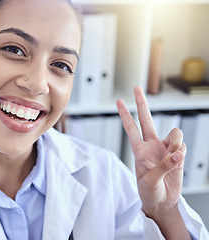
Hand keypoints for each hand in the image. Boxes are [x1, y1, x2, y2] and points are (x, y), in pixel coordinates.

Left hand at [116, 87, 189, 238]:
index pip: (131, 128)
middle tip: (136, 88)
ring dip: (176, 143)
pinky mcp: (178, 155)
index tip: (119, 101)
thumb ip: (162, 167)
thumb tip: (175, 154)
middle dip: (141, 104)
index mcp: (139, 150)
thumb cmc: (149, 192)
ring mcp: (166, 149)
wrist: (162, 202)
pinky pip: (183, 147)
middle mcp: (152, 146)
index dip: (125, 114)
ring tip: (172, 158)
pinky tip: (177, 162)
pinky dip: (182, 153)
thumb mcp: (149, 181)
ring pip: (174, 133)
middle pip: (147, 119)